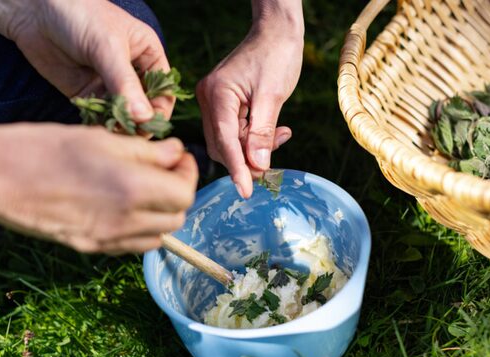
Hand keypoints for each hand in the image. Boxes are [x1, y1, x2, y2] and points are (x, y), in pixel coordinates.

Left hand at [0, 0, 172, 122]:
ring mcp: (108, 85)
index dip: (159, 111)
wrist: (34, 11)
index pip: (164, 91)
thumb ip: (125, 83)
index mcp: (148, 56)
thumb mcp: (107, 47)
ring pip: (123, 115)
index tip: (149, 127)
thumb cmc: (80, 15)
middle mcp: (131, 73)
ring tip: (111, 133)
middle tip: (129, 135)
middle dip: (139, 123)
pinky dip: (99, 124)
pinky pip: (99, 116)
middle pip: (144, 108)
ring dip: (119, 126)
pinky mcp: (87, 94)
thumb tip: (144, 118)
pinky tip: (96, 128)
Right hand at [0, 122, 197, 253]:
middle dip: (178, 192)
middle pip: (176, 218)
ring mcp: (107, 240)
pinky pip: (132, 245)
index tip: (178, 157)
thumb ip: (146, 151)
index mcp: (132, 189)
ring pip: (158, 236)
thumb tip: (175, 154)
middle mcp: (125, 221)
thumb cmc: (43, 148)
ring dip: (162, 213)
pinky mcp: (90, 248)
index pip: (184, 192)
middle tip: (165, 170)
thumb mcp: (100, 138)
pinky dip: (141, 228)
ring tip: (146, 188)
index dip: (187, 172)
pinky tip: (125, 206)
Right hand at [196, 22, 302, 197]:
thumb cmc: (277, 55)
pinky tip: (275, 132)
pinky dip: (252, 138)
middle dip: (246, 159)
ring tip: (280, 137)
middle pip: (222, 145)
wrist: (277, 31)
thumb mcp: (274, 95)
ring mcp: (213, 101)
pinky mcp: (222, 104)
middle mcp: (208, 98)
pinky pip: (234, 131)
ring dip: (252, 149)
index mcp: (217, 93)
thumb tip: (258, 166)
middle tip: (272, 165)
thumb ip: (263, 132)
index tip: (247, 192)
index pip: (224, 140)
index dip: (237, 168)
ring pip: (228, 142)